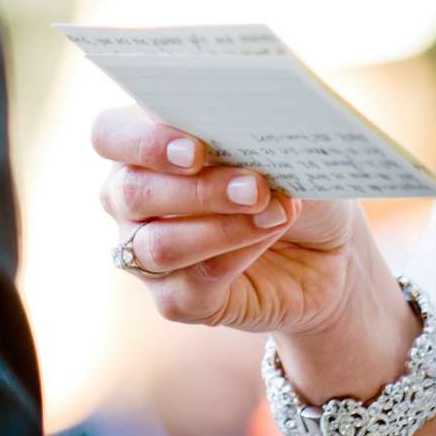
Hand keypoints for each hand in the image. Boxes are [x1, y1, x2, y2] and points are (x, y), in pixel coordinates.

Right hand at [91, 105, 363, 334]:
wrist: (326, 250)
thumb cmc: (290, 180)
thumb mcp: (277, 149)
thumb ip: (252, 137)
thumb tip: (250, 135)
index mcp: (144, 146)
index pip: (110, 135)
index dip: (143, 140)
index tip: (195, 149)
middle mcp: (132, 201)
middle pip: (133, 192)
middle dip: (197, 189)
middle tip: (254, 185)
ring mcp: (146, 255)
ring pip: (158, 246)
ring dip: (220, 228)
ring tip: (273, 212)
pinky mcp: (176, 300)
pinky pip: (190, 286)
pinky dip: (236, 258)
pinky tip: (269, 237)